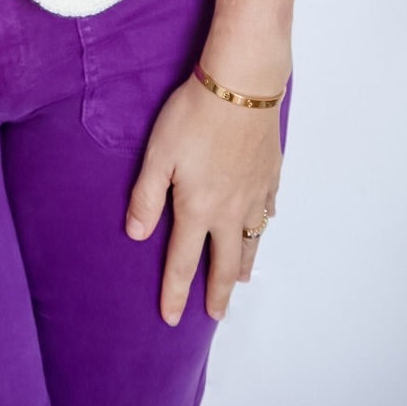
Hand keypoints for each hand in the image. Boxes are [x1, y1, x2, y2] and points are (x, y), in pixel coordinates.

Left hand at [124, 72, 282, 324]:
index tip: (172, 319)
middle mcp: (230, 210)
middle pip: (224, 262)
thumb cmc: (194, 116)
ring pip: (251, 241)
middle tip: (215, 315)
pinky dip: (262, 227)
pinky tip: (261, 226)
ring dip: (243, 265)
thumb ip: (146, 197)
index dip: (175, 293)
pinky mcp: (270, 175)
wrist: (242, 86)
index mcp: (198, 208)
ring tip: (238, 280)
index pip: (183, 261)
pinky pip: (267, 212)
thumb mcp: (158, 154)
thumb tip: (136, 235)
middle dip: (217, 293)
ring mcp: (255, 195)